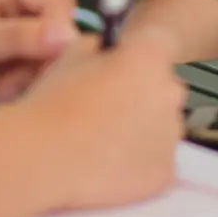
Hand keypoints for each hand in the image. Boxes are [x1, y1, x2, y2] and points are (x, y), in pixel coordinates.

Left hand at [0, 0, 77, 102]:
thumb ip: (23, 38)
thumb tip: (70, 35)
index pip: (59, 6)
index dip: (56, 42)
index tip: (36, 75)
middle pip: (57, 23)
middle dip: (40, 59)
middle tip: (12, 86)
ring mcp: (13, 3)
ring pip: (49, 41)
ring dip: (31, 70)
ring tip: (3, 89)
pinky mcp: (10, 26)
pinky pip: (36, 50)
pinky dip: (24, 71)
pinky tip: (4, 85)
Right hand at [20, 32, 186, 209]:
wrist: (46, 159)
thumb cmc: (55, 102)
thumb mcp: (70, 53)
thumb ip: (98, 46)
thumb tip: (106, 53)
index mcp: (150, 58)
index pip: (159, 43)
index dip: (138, 52)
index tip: (119, 63)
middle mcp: (170, 95)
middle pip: (162, 86)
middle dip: (141, 91)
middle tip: (105, 103)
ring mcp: (171, 138)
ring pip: (160, 125)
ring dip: (141, 127)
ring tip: (102, 138)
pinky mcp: (164, 174)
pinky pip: (156, 160)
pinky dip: (139, 160)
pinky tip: (107, 162)